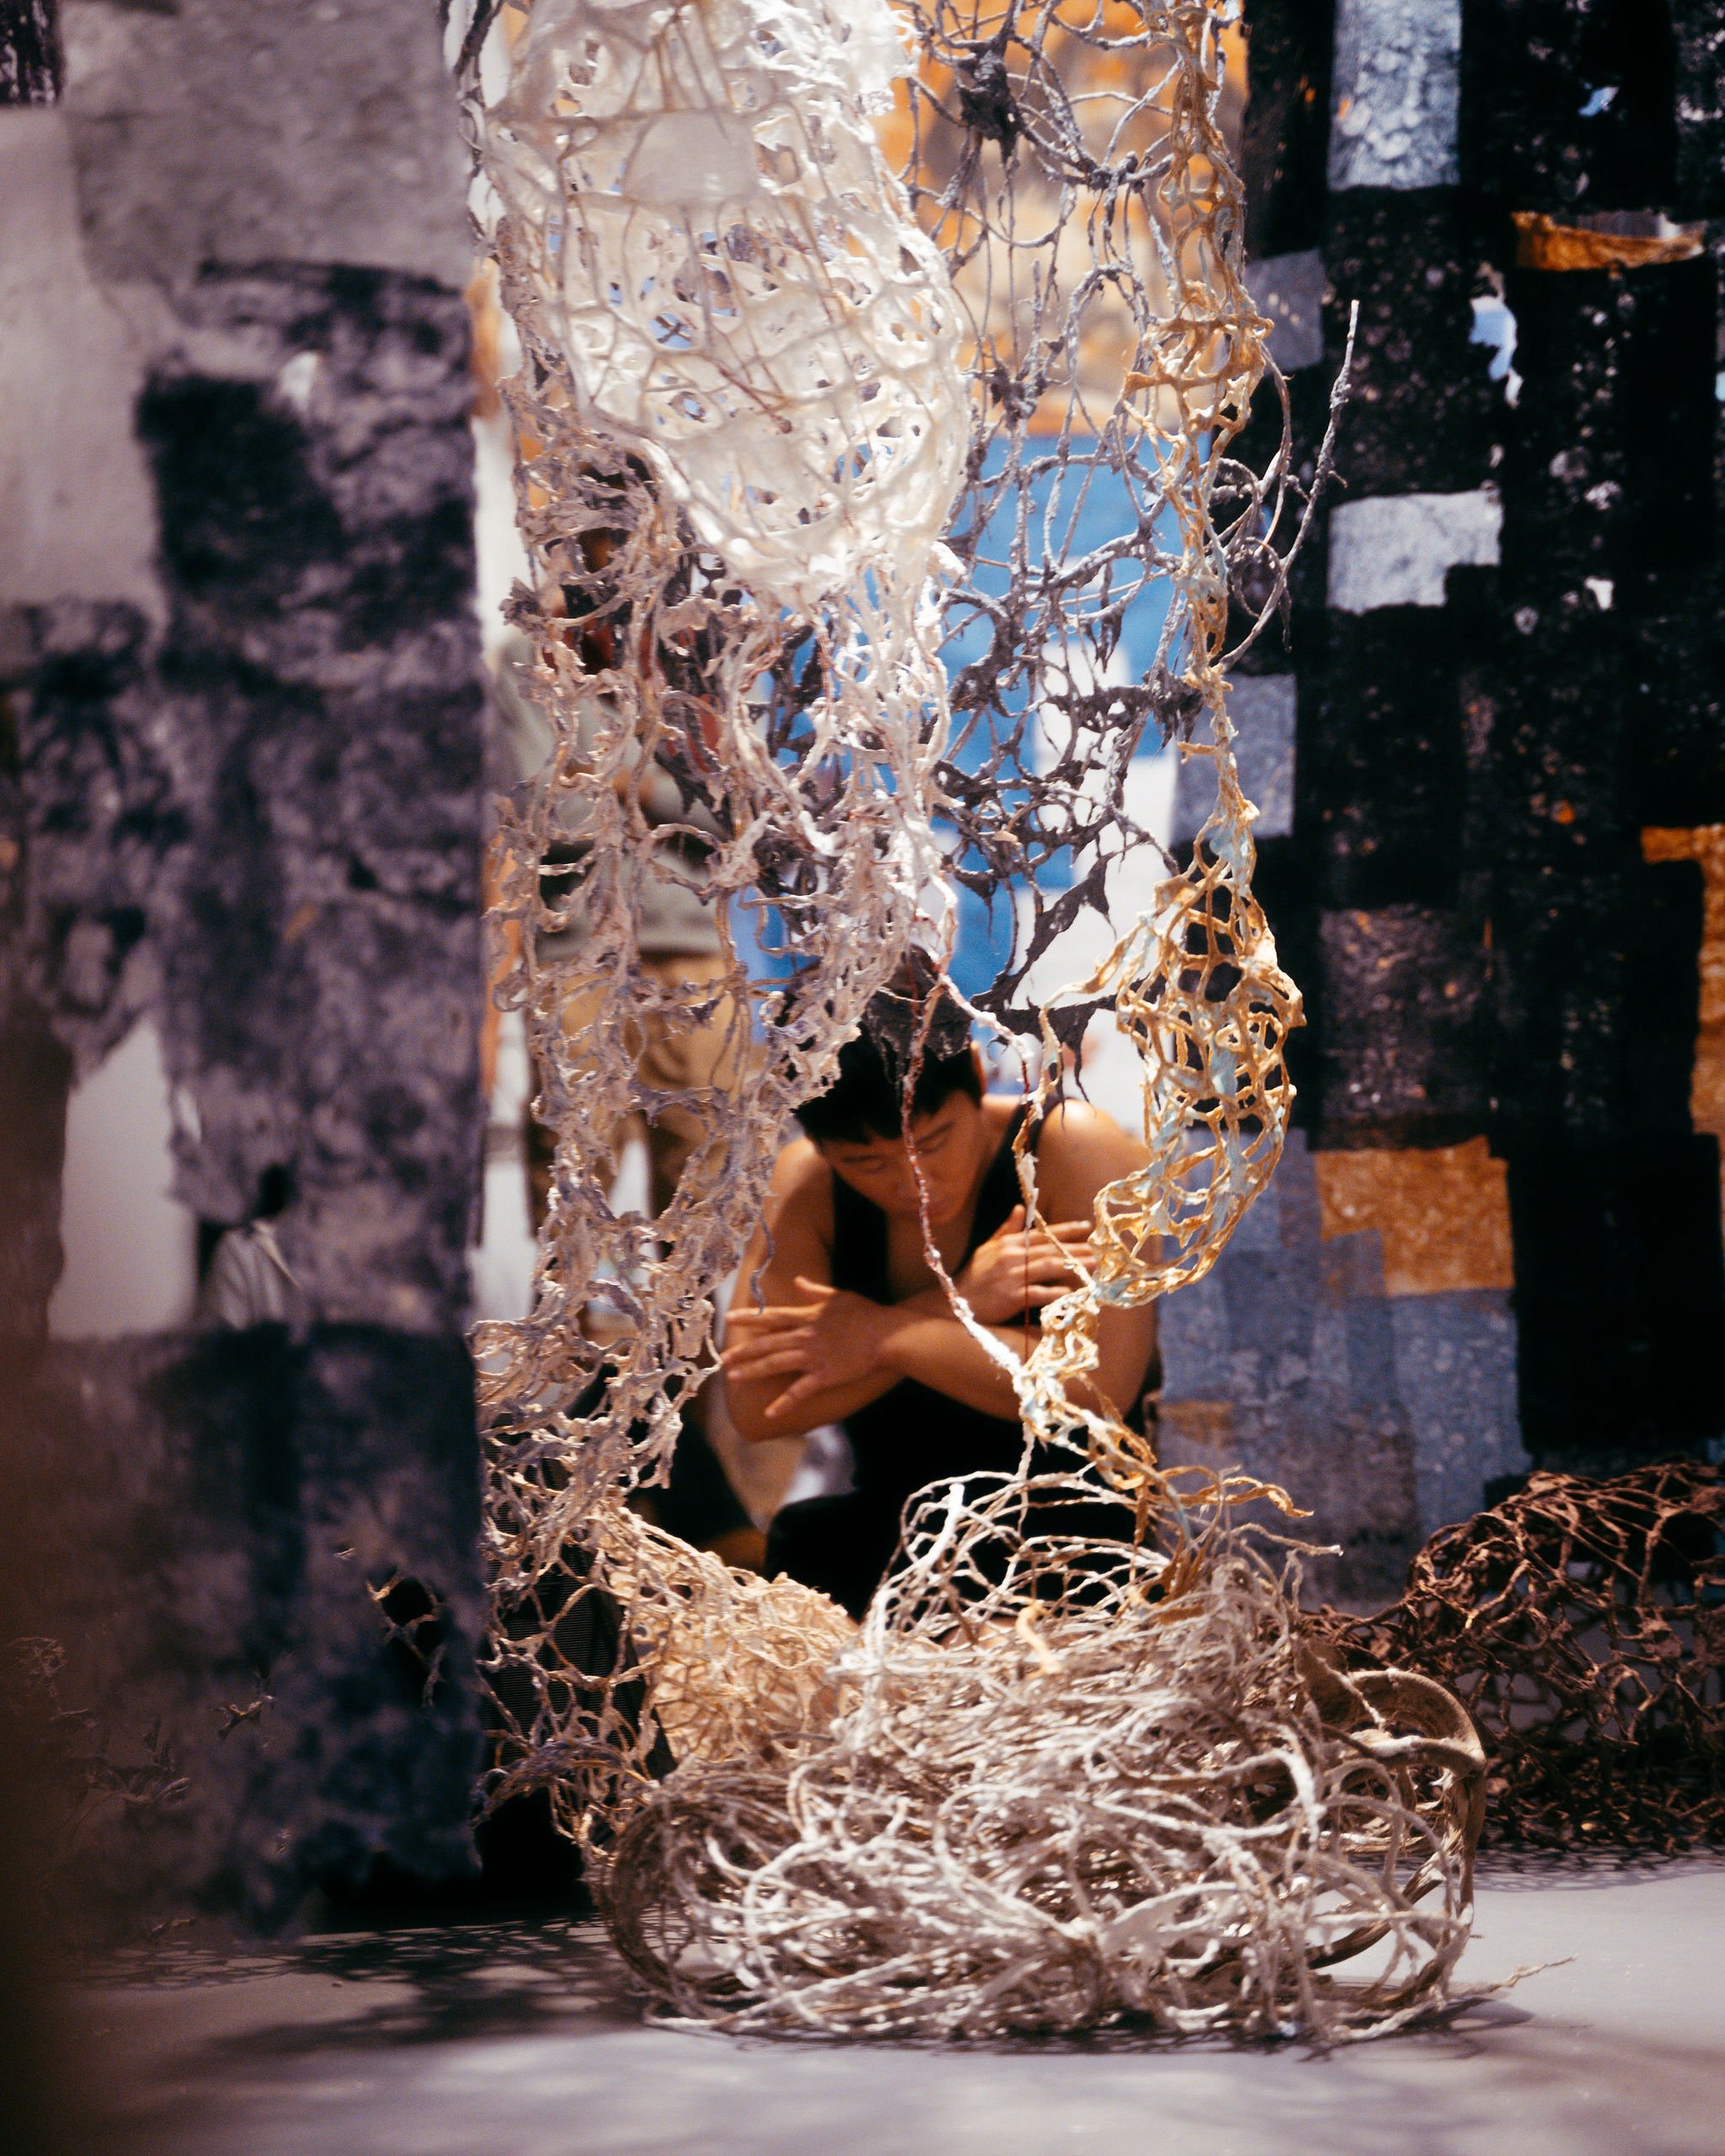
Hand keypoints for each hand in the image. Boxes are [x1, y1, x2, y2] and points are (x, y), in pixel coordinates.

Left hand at [720, 1278, 894, 1424]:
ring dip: (753, 1370)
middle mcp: (805, 1336)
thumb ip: (815, 1290)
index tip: (728, 1317)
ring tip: (734, 1377)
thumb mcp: (839, 1295)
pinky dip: (784, 1403)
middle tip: (722, 1358)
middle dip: (743, 1350)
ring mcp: (813, 1356)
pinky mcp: (824, 1376)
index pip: (771, 1316)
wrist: (886, 1334)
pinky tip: (770, 1412)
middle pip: (767, 1342)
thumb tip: (798, 1281)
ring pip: (776, 1364)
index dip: (749, 1317)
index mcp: (807, 1316)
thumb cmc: (866, 1313)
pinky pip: (800, 1391)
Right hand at [954, 1206, 1091, 1323]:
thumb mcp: (988, 1247)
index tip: (1087, 1227)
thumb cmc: (974, 1276)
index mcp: (1009, 1243)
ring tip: (1093, 1267)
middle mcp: (1012, 1256)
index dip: (1066, 1230)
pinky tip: (1070, 1292)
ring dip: (1073, 1266)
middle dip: (1077, 1249)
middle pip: (1051, 1250)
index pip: (1043, 1233)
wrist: (956, 1301)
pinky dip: (1054, 1292)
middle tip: (1100, 1250)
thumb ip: (1007, 1229)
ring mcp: (1012, 1277)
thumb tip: (1021, 1208)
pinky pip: (1037, 1293)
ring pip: (1048, 1268)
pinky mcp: (1010, 1297)